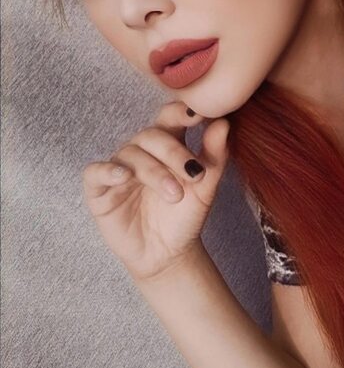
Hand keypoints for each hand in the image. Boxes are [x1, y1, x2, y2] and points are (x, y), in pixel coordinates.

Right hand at [82, 101, 229, 281]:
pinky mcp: (99, 189)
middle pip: (151, 135)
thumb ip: (214, 155)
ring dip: (154, 172)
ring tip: (175, 195)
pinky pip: (96, 172)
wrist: (169, 254)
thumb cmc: (185, 216)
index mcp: (167, 144)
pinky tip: (124, 177)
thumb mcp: (206, 187)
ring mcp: (119, 168)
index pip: (169, 118)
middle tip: (194, 174)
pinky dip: (108, 170)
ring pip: (130, 153)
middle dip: (173, 152)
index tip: (198, 116)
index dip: (180, 112)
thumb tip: (223, 123)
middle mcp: (142, 152)